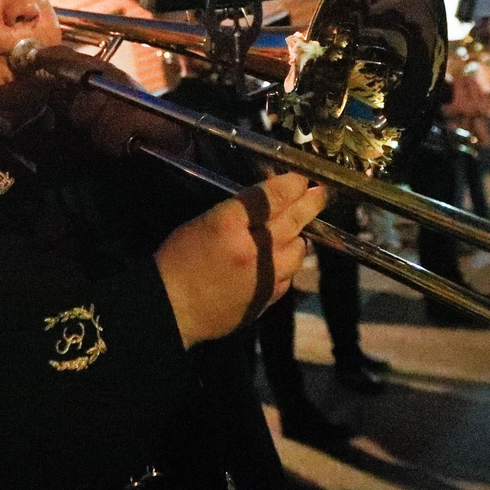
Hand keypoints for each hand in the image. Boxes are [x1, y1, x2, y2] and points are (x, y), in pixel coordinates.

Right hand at [155, 172, 324, 347]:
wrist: (170, 310)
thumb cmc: (177, 261)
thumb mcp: (202, 223)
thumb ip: (239, 212)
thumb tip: (271, 200)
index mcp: (229, 224)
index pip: (271, 196)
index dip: (292, 184)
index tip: (303, 178)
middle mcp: (254, 250)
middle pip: (293, 220)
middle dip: (309, 204)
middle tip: (320, 194)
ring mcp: (265, 277)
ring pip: (298, 251)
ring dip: (299, 237)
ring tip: (295, 230)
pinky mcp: (267, 299)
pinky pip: (288, 276)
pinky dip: (286, 264)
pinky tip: (279, 260)